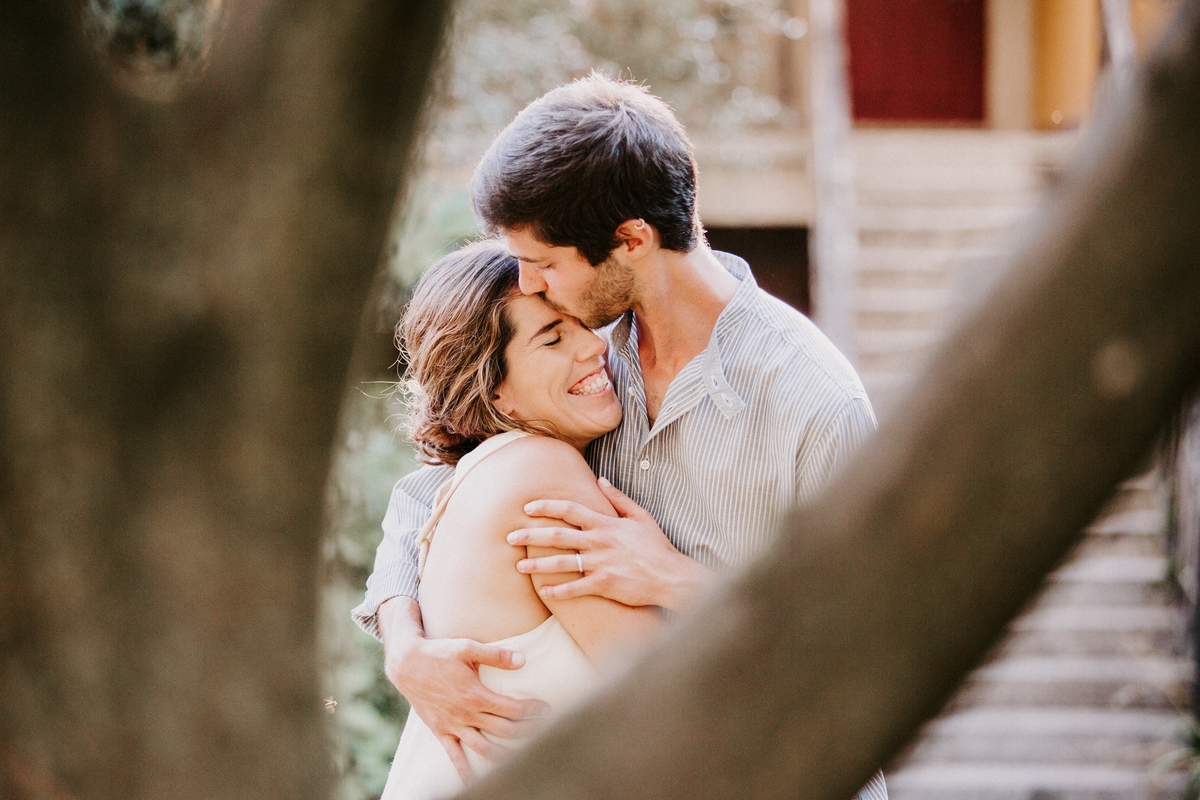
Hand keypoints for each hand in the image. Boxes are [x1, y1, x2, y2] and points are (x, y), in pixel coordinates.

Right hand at [378, 599, 548, 781]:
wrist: (407, 664)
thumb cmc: (439, 653)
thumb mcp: (466, 647)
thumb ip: (495, 655)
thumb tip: (522, 660)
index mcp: (475, 695)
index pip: (511, 709)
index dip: (531, 710)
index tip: (546, 709)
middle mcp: (465, 714)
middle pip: (503, 730)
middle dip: (527, 731)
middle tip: (543, 728)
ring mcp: (453, 726)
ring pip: (484, 748)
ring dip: (506, 753)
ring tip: (524, 752)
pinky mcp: (440, 732)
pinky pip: (454, 756)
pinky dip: (465, 772)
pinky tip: (475, 783)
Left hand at [508, 478, 713, 611]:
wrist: (671, 577)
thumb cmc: (656, 547)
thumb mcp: (640, 516)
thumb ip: (618, 498)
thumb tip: (601, 480)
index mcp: (605, 524)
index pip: (570, 509)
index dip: (546, 506)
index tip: (527, 507)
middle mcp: (599, 542)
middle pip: (557, 535)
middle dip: (531, 535)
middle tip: (510, 537)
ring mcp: (600, 564)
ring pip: (561, 562)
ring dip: (537, 564)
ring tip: (518, 566)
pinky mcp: (604, 585)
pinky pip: (575, 588)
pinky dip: (557, 590)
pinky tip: (543, 591)